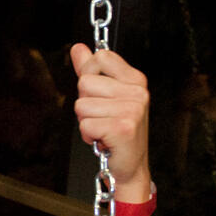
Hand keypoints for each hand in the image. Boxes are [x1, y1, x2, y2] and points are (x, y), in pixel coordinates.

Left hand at [71, 43, 150, 194]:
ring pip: (81, 105)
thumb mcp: (105, 96)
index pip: (100, 56)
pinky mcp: (123, 128)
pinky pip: (85, 124)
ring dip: (86, 121)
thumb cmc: (116, 132)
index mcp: (135, 80)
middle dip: (85, 103)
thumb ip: (91, 70)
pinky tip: (103, 140)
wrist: (130, 167)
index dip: (89, 74)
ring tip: (103, 129)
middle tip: (102, 117)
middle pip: (85, 82)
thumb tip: (78, 48)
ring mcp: (133, 109)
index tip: (98, 93)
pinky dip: (88, 135)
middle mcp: (138, 92)